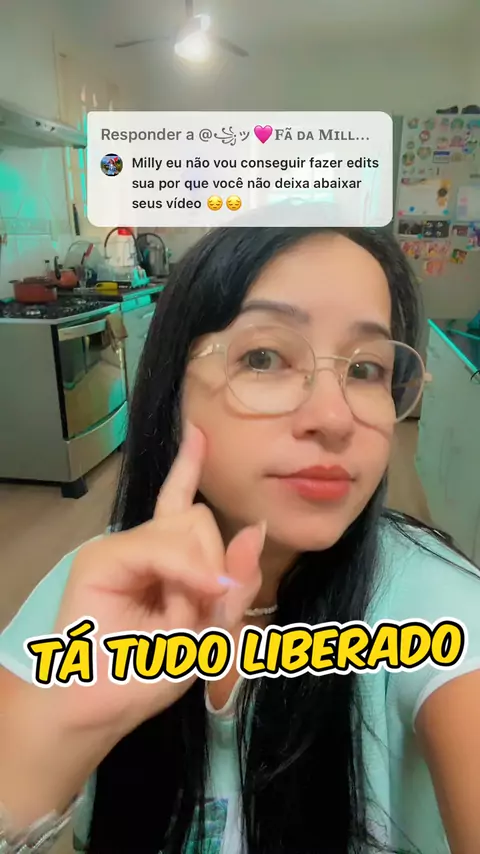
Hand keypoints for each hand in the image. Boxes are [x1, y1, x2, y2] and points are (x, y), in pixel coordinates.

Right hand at [50, 423, 263, 736]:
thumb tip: (257, 528)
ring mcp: (123, 547)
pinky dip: (183, 572)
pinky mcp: (102, 558)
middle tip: (199, 616)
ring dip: (199, 579)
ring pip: (187, 529)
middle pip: (201, 521)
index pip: (185, 507)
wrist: (97, 709)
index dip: (190, 467)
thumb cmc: (147, 674)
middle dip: (216, 565)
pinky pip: (160, 547)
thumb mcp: (210, 634)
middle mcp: (145, 545)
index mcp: (167, 561)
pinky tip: (190, 598)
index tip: (197, 432)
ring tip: (178, 624)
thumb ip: (235, 584)